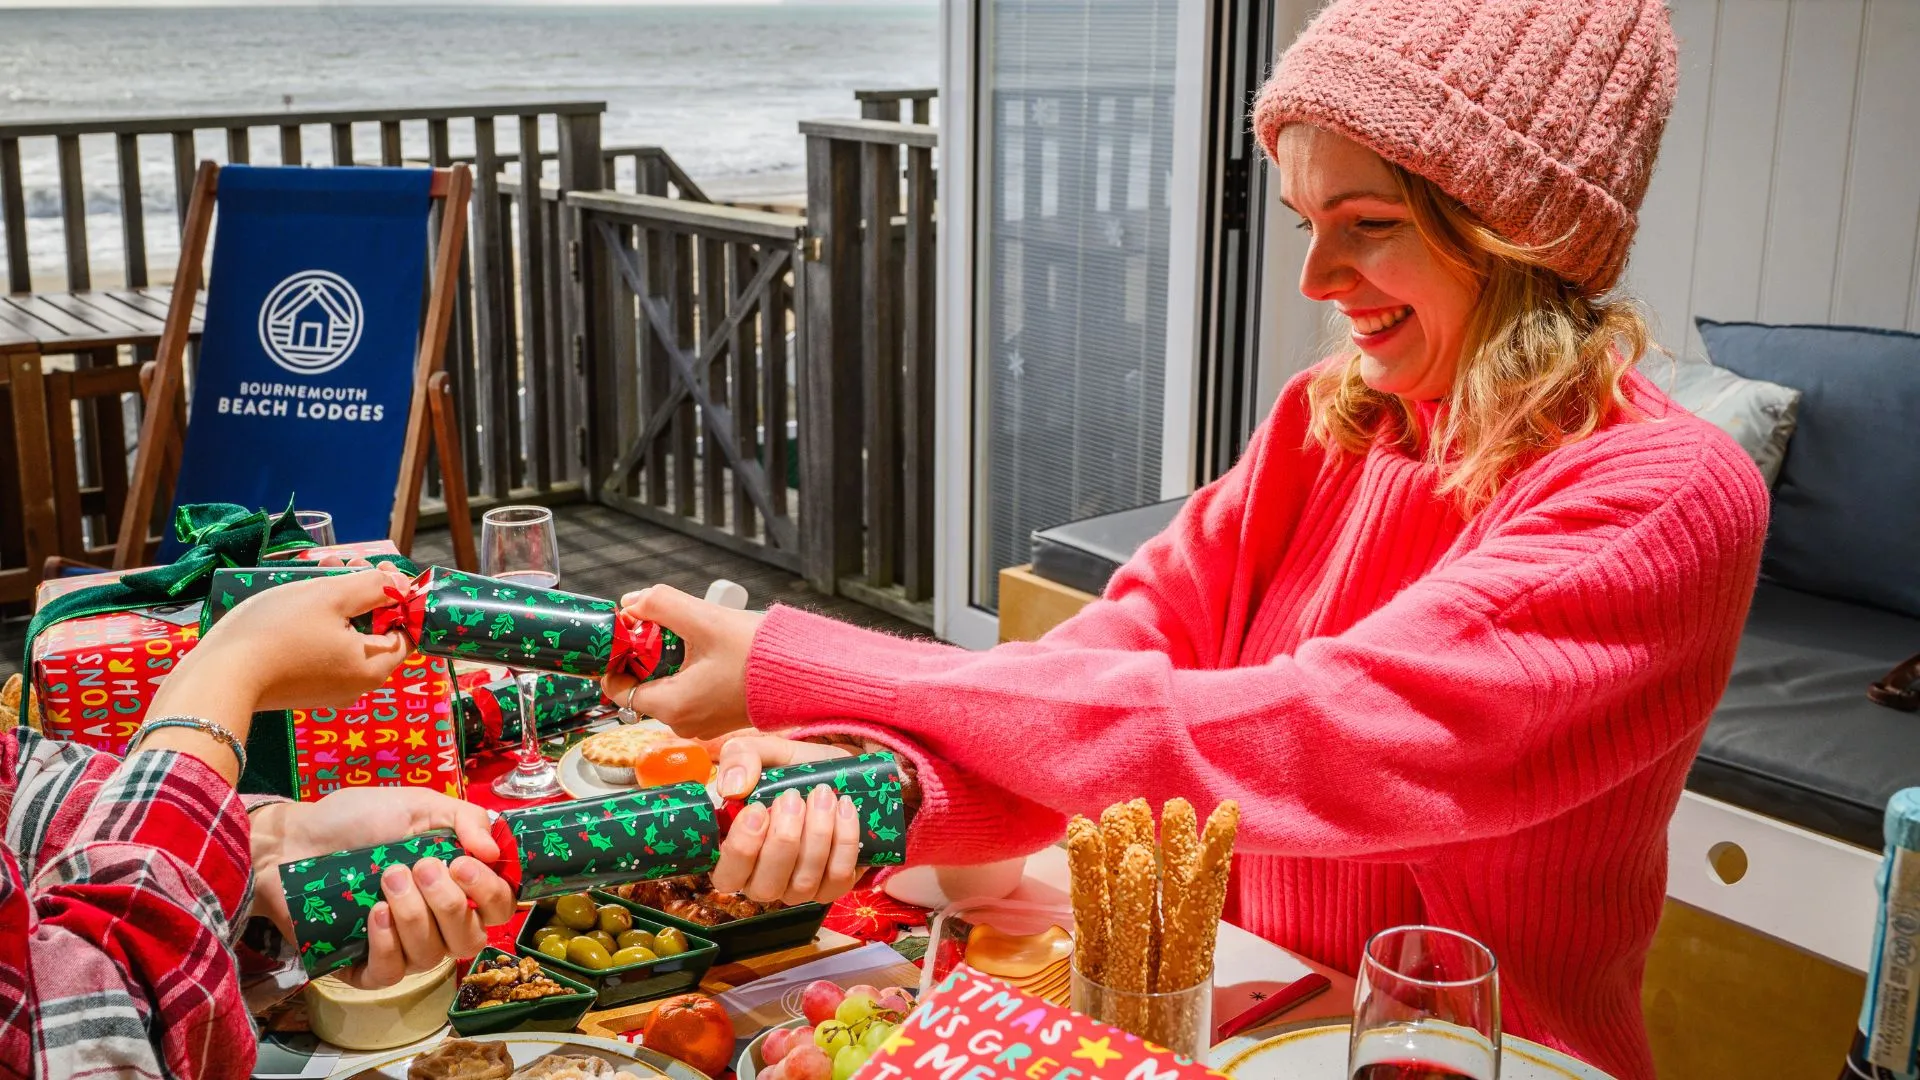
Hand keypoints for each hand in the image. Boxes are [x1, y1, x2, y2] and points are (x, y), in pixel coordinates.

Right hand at [158, 568, 410, 714]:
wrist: (217, 678)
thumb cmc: (277, 632)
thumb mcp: (330, 597)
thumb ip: (372, 588)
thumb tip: (402, 588)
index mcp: (373, 668)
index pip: (405, 630)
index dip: (397, 596)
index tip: (379, 568)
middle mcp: (356, 685)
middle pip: (374, 630)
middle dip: (363, 591)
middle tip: (345, 561)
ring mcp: (326, 689)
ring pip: (345, 636)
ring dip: (339, 601)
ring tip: (320, 568)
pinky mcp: (299, 687)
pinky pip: (321, 649)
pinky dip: (318, 622)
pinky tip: (300, 596)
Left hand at [250, 787, 516, 988]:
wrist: (295, 839)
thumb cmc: (358, 819)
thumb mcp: (418, 805)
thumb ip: (465, 819)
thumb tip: (495, 852)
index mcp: (458, 884)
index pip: (500, 907)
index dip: (490, 893)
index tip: (463, 863)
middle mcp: (438, 922)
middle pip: (472, 939)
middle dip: (449, 903)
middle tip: (420, 866)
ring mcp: (403, 948)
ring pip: (432, 956)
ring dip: (413, 915)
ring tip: (387, 878)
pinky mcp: (363, 967)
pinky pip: (391, 974)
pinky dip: (387, 944)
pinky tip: (374, 914)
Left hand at [603, 585, 763, 739]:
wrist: (805, 673)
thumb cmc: (760, 655)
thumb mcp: (704, 619)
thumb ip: (660, 604)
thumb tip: (632, 603)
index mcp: (672, 706)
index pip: (617, 689)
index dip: (615, 659)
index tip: (626, 635)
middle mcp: (684, 723)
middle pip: (642, 686)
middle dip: (644, 656)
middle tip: (659, 627)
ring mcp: (702, 723)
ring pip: (666, 688)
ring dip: (667, 661)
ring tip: (688, 635)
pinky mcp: (718, 717)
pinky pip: (689, 693)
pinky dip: (688, 671)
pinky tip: (705, 649)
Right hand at [709, 737, 861, 904]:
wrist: (835, 774)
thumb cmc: (788, 771)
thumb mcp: (761, 753)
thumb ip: (739, 758)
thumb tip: (734, 788)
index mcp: (731, 856)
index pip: (725, 876)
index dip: (740, 849)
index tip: (758, 809)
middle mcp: (761, 881)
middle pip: (765, 886)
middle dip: (783, 839)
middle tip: (793, 797)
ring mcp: (796, 890)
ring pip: (803, 882)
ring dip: (816, 835)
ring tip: (823, 795)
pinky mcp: (832, 887)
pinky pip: (837, 877)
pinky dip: (845, 842)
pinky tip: (844, 808)